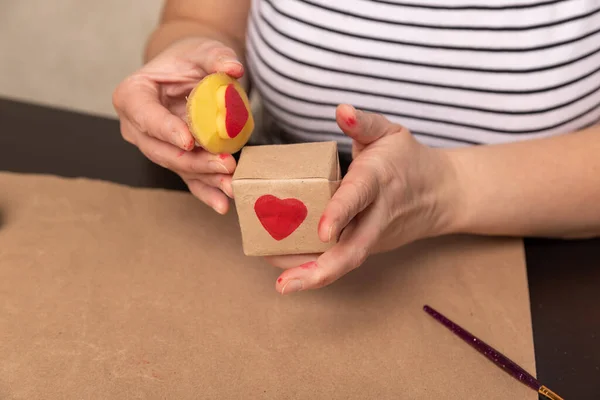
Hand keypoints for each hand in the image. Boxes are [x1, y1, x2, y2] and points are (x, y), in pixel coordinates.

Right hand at [112, 37, 242, 213]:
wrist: (190, 73)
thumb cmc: (189, 59)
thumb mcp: (202, 50)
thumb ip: (216, 56)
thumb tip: (234, 69)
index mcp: (133, 95)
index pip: (146, 115)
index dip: (166, 130)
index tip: (189, 142)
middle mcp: (137, 127)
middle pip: (161, 150)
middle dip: (194, 161)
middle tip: (224, 164)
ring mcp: (155, 147)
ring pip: (177, 168)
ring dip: (205, 180)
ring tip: (230, 187)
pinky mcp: (175, 160)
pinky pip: (189, 178)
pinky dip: (206, 190)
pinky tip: (222, 204)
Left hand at [267, 104, 460, 293]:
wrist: (442, 194)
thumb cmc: (409, 160)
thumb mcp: (391, 132)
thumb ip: (365, 123)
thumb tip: (341, 110)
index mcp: (378, 181)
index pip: (358, 198)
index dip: (340, 213)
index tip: (322, 231)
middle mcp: (377, 215)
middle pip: (354, 249)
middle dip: (321, 270)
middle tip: (286, 285)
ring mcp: (374, 236)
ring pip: (346, 261)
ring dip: (313, 276)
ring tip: (283, 285)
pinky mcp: (369, 246)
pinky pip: (341, 258)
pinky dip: (315, 267)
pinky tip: (288, 271)